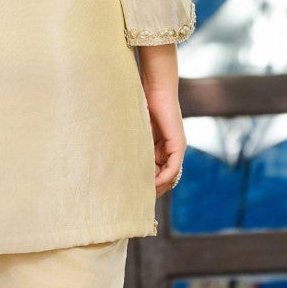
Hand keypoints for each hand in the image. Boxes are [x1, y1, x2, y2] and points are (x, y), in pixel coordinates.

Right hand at [137, 43, 186, 197]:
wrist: (155, 87)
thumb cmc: (140, 104)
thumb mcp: (133, 131)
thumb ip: (129, 145)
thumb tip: (108, 159)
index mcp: (159, 149)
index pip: (156, 175)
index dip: (146, 186)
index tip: (131, 193)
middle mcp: (170, 151)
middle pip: (164, 180)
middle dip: (151, 191)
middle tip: (135, 200)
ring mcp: (176, 148)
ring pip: (170, 177)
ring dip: (157, 187)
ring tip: (141, 194)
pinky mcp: (178, 144)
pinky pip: (173, 169)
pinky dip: (163, 178)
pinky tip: (151, 184)